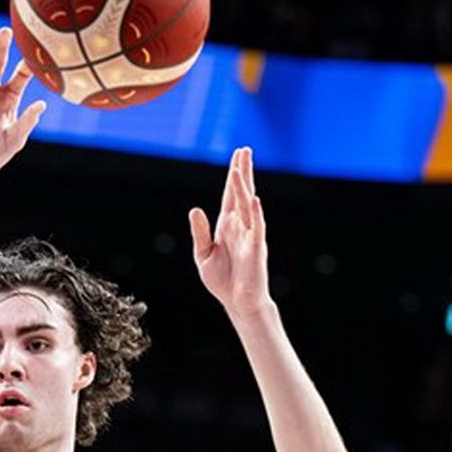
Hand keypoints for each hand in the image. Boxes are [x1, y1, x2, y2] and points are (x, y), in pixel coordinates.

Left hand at [189, 147, 271, 315]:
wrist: (237, 302)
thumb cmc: (222, 279)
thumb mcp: (203, 253)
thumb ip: (199, 232)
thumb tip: (195, 209)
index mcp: (227, 225)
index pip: (230, 195)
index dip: (233, 176)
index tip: (238, 156)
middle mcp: (240, 225)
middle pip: (241, 193)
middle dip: (242, 171)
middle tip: (245, 150)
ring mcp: (250, 235)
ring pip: (247, 205)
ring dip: (244, 187)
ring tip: (240, 168)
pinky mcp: (256, 248)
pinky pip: (256, 227)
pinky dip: (255, 213)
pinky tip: (254, 199)